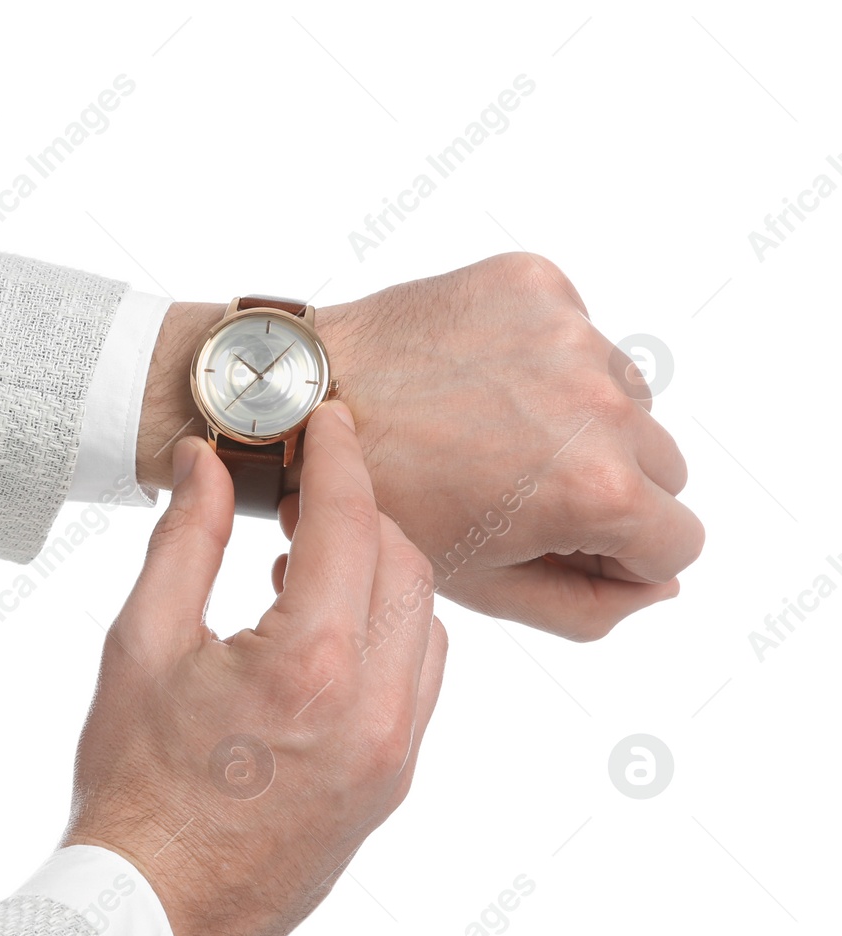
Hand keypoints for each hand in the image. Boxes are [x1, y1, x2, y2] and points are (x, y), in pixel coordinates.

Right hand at [70, 403, 446, 935]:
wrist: (154, 908)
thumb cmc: (134, 785)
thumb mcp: (141, 645)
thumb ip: (185, 541)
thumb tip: (204, 463)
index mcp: (310, 666)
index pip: (352, 522)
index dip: (338, 458)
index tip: (325, 421)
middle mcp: (374, 709)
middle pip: (405, 565)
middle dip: (361, 514)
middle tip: (301, 498)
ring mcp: (393, 754)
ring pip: (426, 623)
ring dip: (381, 576)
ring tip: (304, 567)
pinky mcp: (392, 785)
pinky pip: (419, 681)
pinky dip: (389, 634)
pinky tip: (323, 635)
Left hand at [136, 254, 704, 640]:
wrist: (301, 404)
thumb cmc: (385, 504)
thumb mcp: (485, 587)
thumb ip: (589, 606)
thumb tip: (658, 582)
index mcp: (596, 488)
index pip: (679, 540)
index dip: (618, 555)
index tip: (554, 541)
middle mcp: (601, 402)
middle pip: (663, 465)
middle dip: (604, 486)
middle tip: (514, 490)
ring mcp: (570, 333)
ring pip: (626, 397)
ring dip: (577, 419)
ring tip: (487, 434)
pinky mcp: (537, 283)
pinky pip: (579, 337)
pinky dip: (540, 361)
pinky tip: (474, 383)